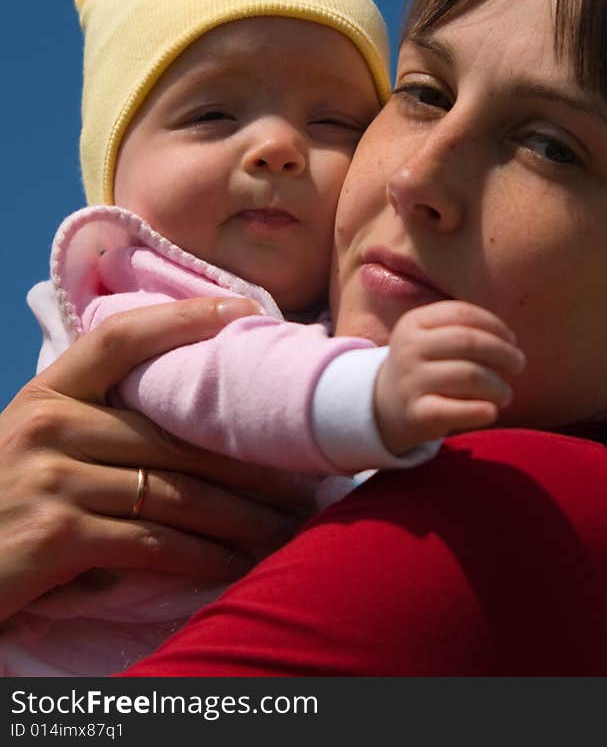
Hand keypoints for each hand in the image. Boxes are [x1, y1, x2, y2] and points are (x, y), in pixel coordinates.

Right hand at [0, 297, 310, 621]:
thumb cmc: (1, 507)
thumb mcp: (36, 447)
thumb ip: (96, 424)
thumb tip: (193, 419)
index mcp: (47, 394)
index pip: (122, 339)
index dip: (186, 319)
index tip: (248, 311)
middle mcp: (48, 425)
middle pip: (176, 437)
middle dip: (251, 464)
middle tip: (308, 477)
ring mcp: (50, 479)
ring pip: (177, 491)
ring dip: (244, 516)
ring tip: (290, 526)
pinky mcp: (55, 536)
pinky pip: (153, 541)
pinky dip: (205, 556)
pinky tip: (239, 563)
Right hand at [374, 301, 525, 454]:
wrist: (385, 406)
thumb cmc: (425, 367)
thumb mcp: (432, 339)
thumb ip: (466, 331)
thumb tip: (509, 342)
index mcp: (414, 323)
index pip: (462, 313)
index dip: (495, 325)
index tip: (512, 340)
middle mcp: (409, 348)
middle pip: (468, 341)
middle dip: (503, 353)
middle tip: (519, 365)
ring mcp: (410, 381)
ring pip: (469, 375)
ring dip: (498, 385)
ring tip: (506, 394)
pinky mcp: (415, 413)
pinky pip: (454, 410)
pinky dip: (479, 410)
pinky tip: (491, 411)